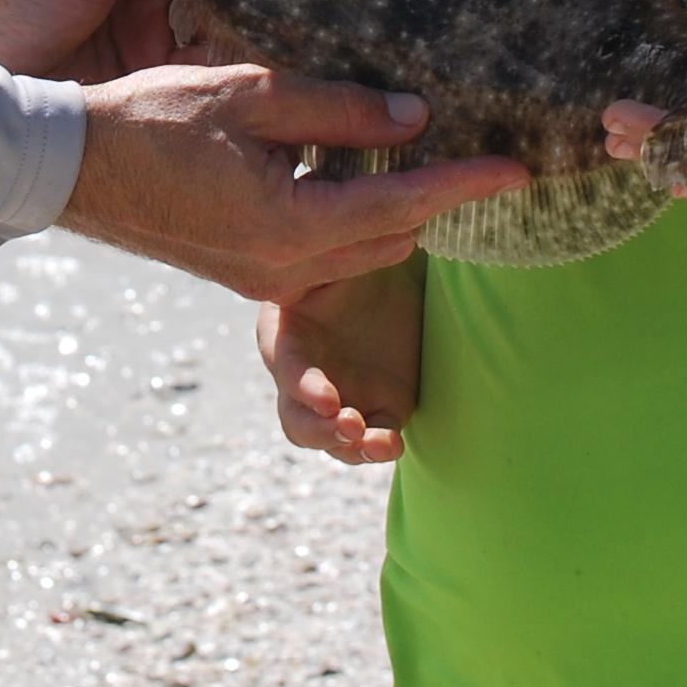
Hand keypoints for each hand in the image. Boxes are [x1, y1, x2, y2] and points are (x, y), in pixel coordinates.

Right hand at [62, 64, 524, 299]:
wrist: (68, 167)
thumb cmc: (151, 120)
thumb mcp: (248, 96)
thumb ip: (336, 109)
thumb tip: (412, 119)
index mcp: (292, 227)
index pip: (406, 206)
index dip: (467, 183)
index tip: (518, 168)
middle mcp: (284, 268)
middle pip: (392, 238)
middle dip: (435, 198)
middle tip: (470, 148)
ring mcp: (260, 277)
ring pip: (359, 251)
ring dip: (392, 209)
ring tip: (412, 152)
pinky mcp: (240, 270)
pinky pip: (320, 252)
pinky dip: (348, 217)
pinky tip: (345, 169)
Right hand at [260, 257, 425, 465]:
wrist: (402, 262)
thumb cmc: (361, 244)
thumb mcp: (341, 243)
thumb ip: (333, 251)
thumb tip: (334, 240)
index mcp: (285, 328)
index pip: (284, 364)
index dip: (302, 386)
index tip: (330, 399)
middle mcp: (305, 369)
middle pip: (296, 417)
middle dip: (319, 429)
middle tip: (351, 424)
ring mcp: (340, 392)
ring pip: (328, 438)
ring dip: (349, 447)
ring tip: (381, 443)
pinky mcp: (377, 405)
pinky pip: (370, 438)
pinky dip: (379, 446)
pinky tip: (393, 444)